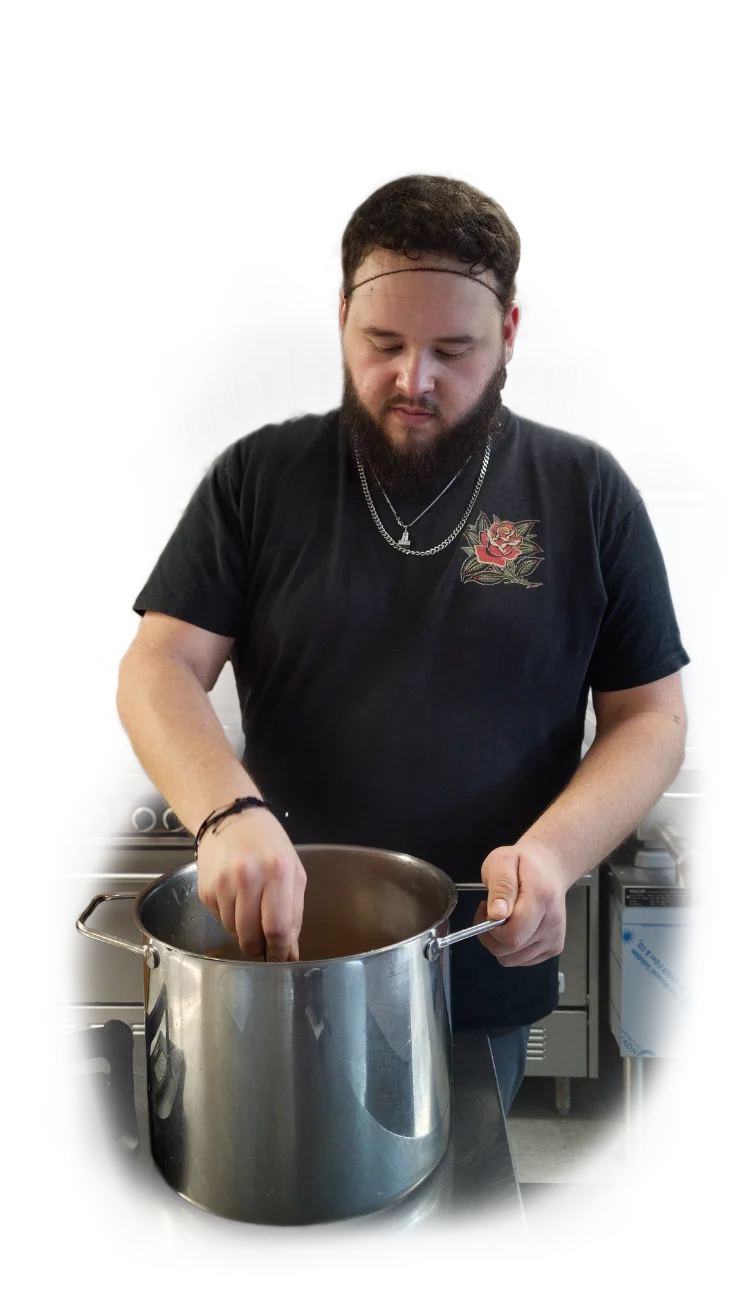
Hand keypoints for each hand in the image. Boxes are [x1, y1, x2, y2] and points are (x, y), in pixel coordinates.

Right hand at [196, 807, 306, 961]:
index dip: (280, 951)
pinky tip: (235, 897)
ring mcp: (222, 884)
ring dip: (244, 931)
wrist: (231, 817)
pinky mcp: (205, 889)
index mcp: (277, 872)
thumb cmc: (268, 844)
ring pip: (233, 931)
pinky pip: (219, 919)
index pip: (277, 928)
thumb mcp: (293, 872)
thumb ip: (294, 914)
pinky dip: (229, 917)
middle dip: (260, 947)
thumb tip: (291, 954)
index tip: (281, 959)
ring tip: (250, 909)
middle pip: (251, 936)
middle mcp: (247, 878)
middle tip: (265, 943)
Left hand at [475, 840, 567, 966]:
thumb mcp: (502, 861)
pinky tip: (513, 928)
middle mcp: (553, 922)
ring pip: (513, 959)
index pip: (512, 933)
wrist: (549, 868)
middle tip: (490, 912)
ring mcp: (555, 938)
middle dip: (490, 935)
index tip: (485, 908)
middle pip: (511, 949)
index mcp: (541, 898)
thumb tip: (497, 914)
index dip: (490, 927)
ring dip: (499, 943)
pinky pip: (521, 960)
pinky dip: (511, 949)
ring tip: (502, 919)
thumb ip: (500, 886)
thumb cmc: (522, 863)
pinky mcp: (554, 948)